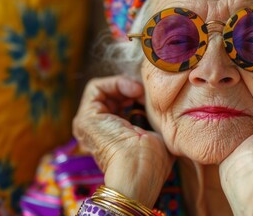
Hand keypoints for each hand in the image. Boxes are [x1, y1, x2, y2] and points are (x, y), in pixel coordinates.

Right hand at [72, 75, 174, 206]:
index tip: (155, 99)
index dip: (138, 97)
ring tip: (141, 92)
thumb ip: (158, 122)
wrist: (138, 170)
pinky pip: (96, 88)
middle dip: (131, 89)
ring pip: (103, 92)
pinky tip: (134, 91)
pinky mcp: (85, 118)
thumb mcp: (159, 137)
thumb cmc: (152, 162)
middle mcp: (98, 132)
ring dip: (124, 85)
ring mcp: (88, 126)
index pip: (123, 107)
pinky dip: (116, 83)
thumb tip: (167, 107)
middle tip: (148, 93)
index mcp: (114, 139)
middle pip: (112, 98)